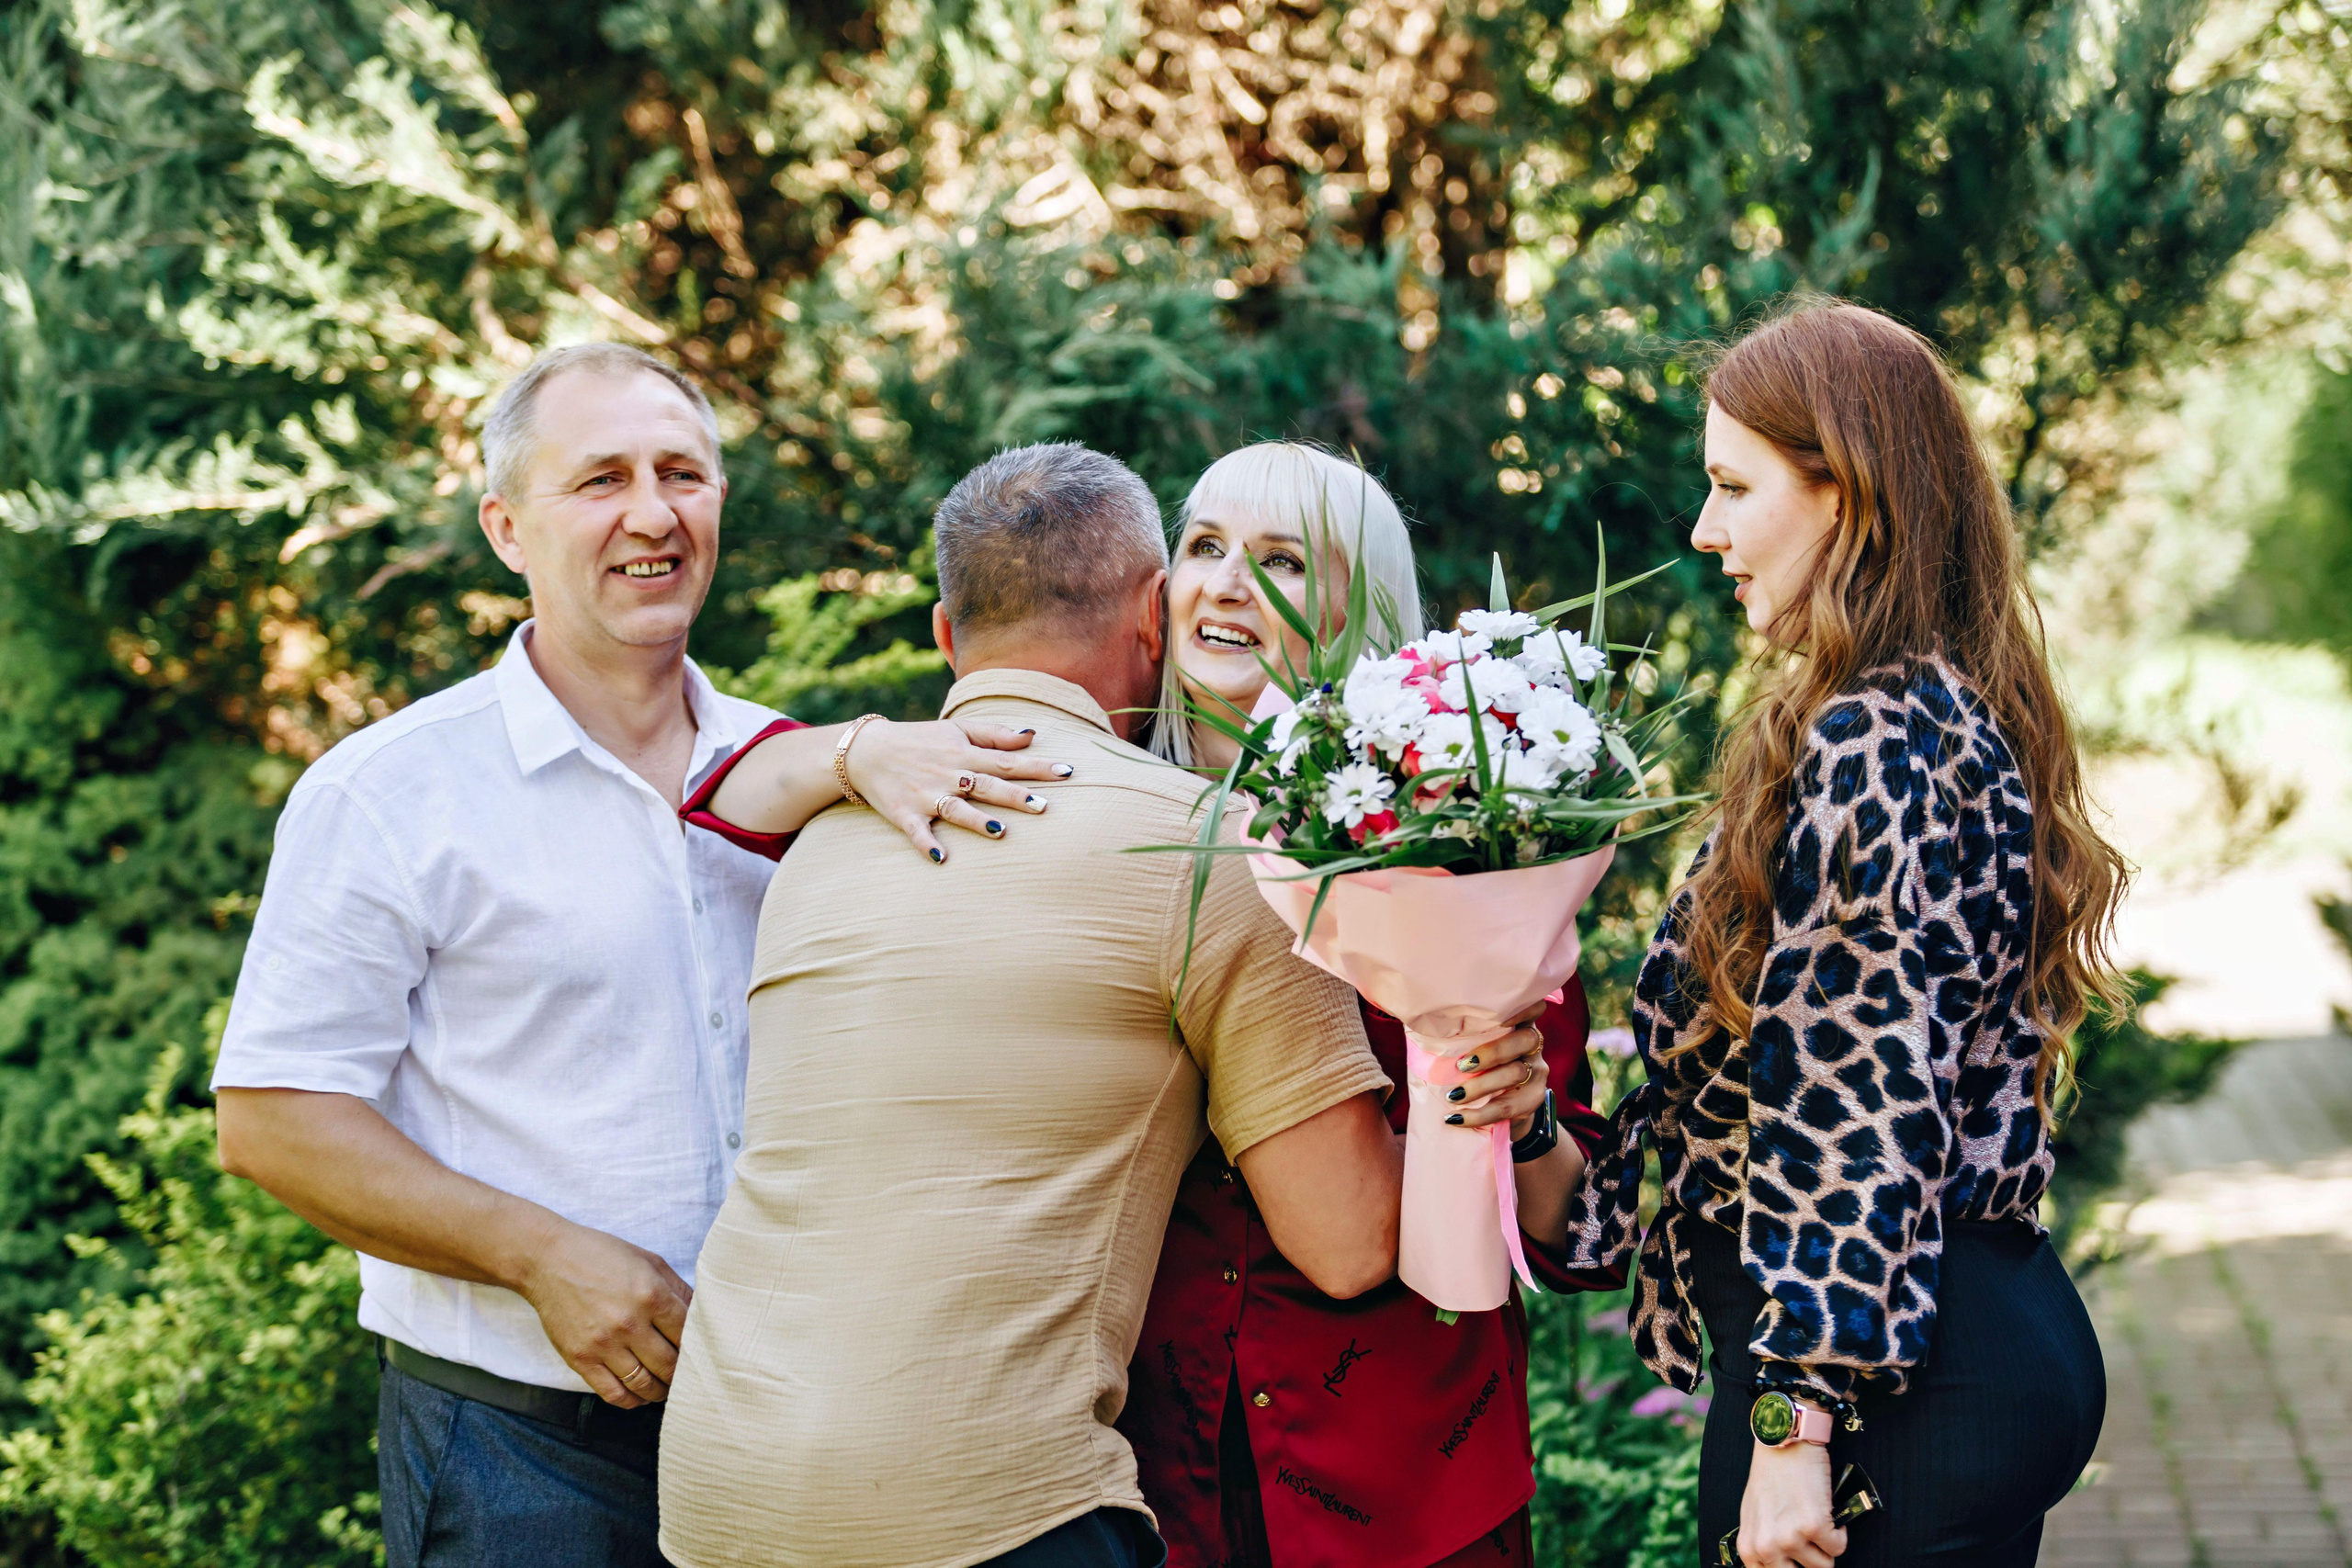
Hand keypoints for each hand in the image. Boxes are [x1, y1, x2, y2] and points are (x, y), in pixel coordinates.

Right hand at [514, 1219, 694, 1408]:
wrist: (548, 1260)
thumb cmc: (602, 1256)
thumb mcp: (649, 1261)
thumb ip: (679, 1289)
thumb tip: (702, 1315)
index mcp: (651, 1295)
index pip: (687, 1334)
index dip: (699, 1347)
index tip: (701, 1352)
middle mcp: (629, 1323)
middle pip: (670, 1365)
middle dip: (682, 1374)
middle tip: (687, 1375)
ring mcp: (603, 1344)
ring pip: (644, 1385)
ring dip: (660, 1391)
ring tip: (665, 1387)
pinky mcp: (581, 1359)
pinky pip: (613, 1393)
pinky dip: (632, 1400)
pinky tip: (640, 1395)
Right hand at [845, 718, 1070, 862]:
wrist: (866, 750)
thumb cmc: (919, 741)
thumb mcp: (956, 730)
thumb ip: (995, 734)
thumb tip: (1032, 735)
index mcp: (964, 754)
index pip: (1008, 761)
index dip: (1038, 767)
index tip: (1068, 772)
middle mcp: (948, 774)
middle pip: (987, 786)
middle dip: (1015, 796)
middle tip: (1044, 807)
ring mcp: (926, 795)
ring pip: (955, 809)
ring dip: (976, 821)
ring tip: (1001, 832)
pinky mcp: (905, 814)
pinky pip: (917, 832)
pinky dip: (928, 845)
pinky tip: (942, 859)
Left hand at [1446, 1001, 1548, 1135]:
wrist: (1500, 1110)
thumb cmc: (1473, 1065)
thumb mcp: (1469, 1044)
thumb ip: (1456, 1032)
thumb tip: (1416, 1016)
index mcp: (1516, 1022)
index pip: (1533, 1006)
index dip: (1522, 1007)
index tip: (1500, 1016)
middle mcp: (1532, 1043)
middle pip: (1525, 1039)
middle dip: (1492, 1052)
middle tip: (1460, 1065)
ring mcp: (1536, 1070)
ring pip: (1516, 1073)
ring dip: (1480, 1086)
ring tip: (1452, 1096)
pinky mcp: (1534, 1099)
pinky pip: (1510, 1107)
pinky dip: (1481, 1114)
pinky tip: (1457, 1118)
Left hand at [1739, 1438, 1845, 1567]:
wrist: (1782, 1445)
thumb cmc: (1770, 1478)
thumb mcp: (1755, 1517)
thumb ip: (1763, 1546)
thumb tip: (1782, 1565)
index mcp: (1750, 1549)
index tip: (1803, 1563)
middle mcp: (1767, 1547)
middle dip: (1811, 1562)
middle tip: (1813, 1545)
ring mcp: (1791, 1538)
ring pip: (1824, 1565)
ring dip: (1826, 1545)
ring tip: (1816, 1522)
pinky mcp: (1814, 1526)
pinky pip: (1838, 1547)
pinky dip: (1839, 1532)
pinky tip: (1827, 1513)